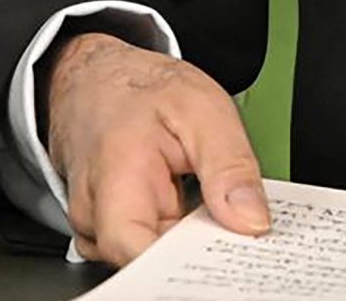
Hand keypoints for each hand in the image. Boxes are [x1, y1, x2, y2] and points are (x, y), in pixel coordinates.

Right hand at [44, 33, 270, 264]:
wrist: (94, 79)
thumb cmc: (141, 90)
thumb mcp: (202, 108)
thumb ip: (229, 165)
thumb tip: (251, 220)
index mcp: (116, 179)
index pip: (139, 253)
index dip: (185, 266)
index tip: (228, 254)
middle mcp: (94, 213)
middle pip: (147, 263)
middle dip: (195, 255)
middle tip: (236, 234)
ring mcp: (95, 227)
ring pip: (147, 259)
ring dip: (184, 245)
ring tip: (212, 213)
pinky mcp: (106, 232)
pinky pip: (143, 248)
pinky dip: (173, 238)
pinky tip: (191, 215)